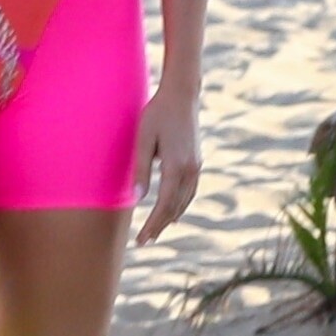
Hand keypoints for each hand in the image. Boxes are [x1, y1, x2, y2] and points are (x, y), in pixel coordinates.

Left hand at [135, 78, 201, 244]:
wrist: (182, 94)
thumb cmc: (158, 113)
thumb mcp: (143, 139)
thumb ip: (141, 169)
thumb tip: (138, 198)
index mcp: (176, 165)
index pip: (163, 204)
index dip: (152, 224)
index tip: (141, 239)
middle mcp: (190, 170)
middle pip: (175, 207)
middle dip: (160, 225)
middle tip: (145, 241)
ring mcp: (196, 166)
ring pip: (185, 201)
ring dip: (170, 217)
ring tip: (156, 230)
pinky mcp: (197, 162)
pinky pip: (189, 192)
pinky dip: (180, 205)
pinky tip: (172, 211)